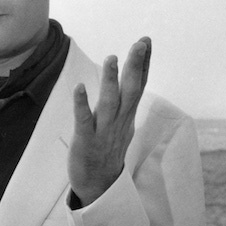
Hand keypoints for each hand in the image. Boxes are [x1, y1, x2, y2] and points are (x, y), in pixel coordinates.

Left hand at [68, 38, 150, 207]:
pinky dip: (81, 104)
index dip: (143, 63)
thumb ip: (125, 101)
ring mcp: (103, 131)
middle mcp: (119, 121)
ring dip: (111, 80)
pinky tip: (79, 87)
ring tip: (112, 57)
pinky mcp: (85, 141)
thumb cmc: (108, 149)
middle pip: (131, 90)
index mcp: (127, 115)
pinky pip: (83, 120)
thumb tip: (133, 79)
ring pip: (110, 103)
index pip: (139, 85)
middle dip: (135, 66)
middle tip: (139, 44)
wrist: (98, 185)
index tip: (146, 40)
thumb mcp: (122, 123)